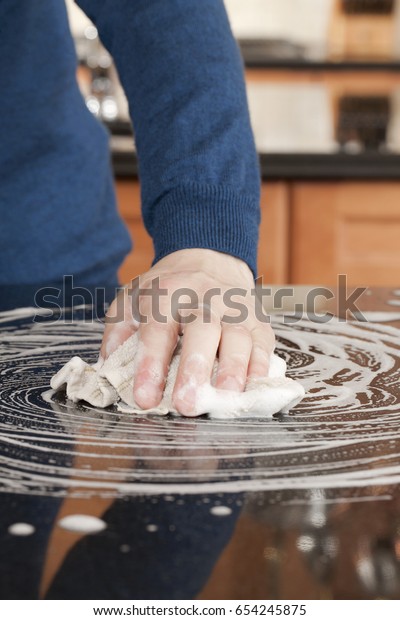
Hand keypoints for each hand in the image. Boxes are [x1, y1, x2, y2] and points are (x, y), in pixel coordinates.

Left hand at [100, 249, 274, 415]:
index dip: (150, 365)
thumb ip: (118, 332)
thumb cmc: (166, 288)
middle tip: (187, 404)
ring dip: (233, 369)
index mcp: (167, 294)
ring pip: (237, 337)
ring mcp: (235, 308)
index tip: (144, 398)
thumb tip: (108, 367)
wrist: (208, 258)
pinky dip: (260, 366)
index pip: (157, 331)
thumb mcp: (132, 299)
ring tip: (224, 398)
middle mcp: (204, 298)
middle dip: (195, 369)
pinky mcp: (257, 320)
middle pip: (202, 331)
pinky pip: (263, 343)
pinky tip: (253, 387)